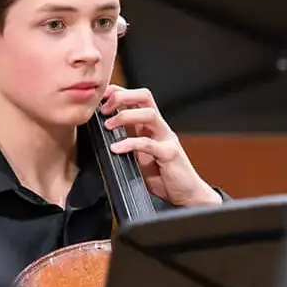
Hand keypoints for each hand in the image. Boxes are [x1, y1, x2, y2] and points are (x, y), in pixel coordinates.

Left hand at [99, 86, 219, 206]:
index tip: (100, 98)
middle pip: (144, 97)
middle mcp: (160, 127)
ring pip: (148, 114)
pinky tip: (116, 149)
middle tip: (103, 109)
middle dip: (122, 97)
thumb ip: (126, 142)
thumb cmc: (162, 175)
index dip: (118, 92)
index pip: (136, 98)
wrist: (186, 193)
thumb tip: (101, 135)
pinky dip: (130, 144)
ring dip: (125, 116)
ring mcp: (166, 138)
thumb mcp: (138, 155)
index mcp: (151, 126)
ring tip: (108, 126)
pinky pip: (149, 144)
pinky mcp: (170, 153)